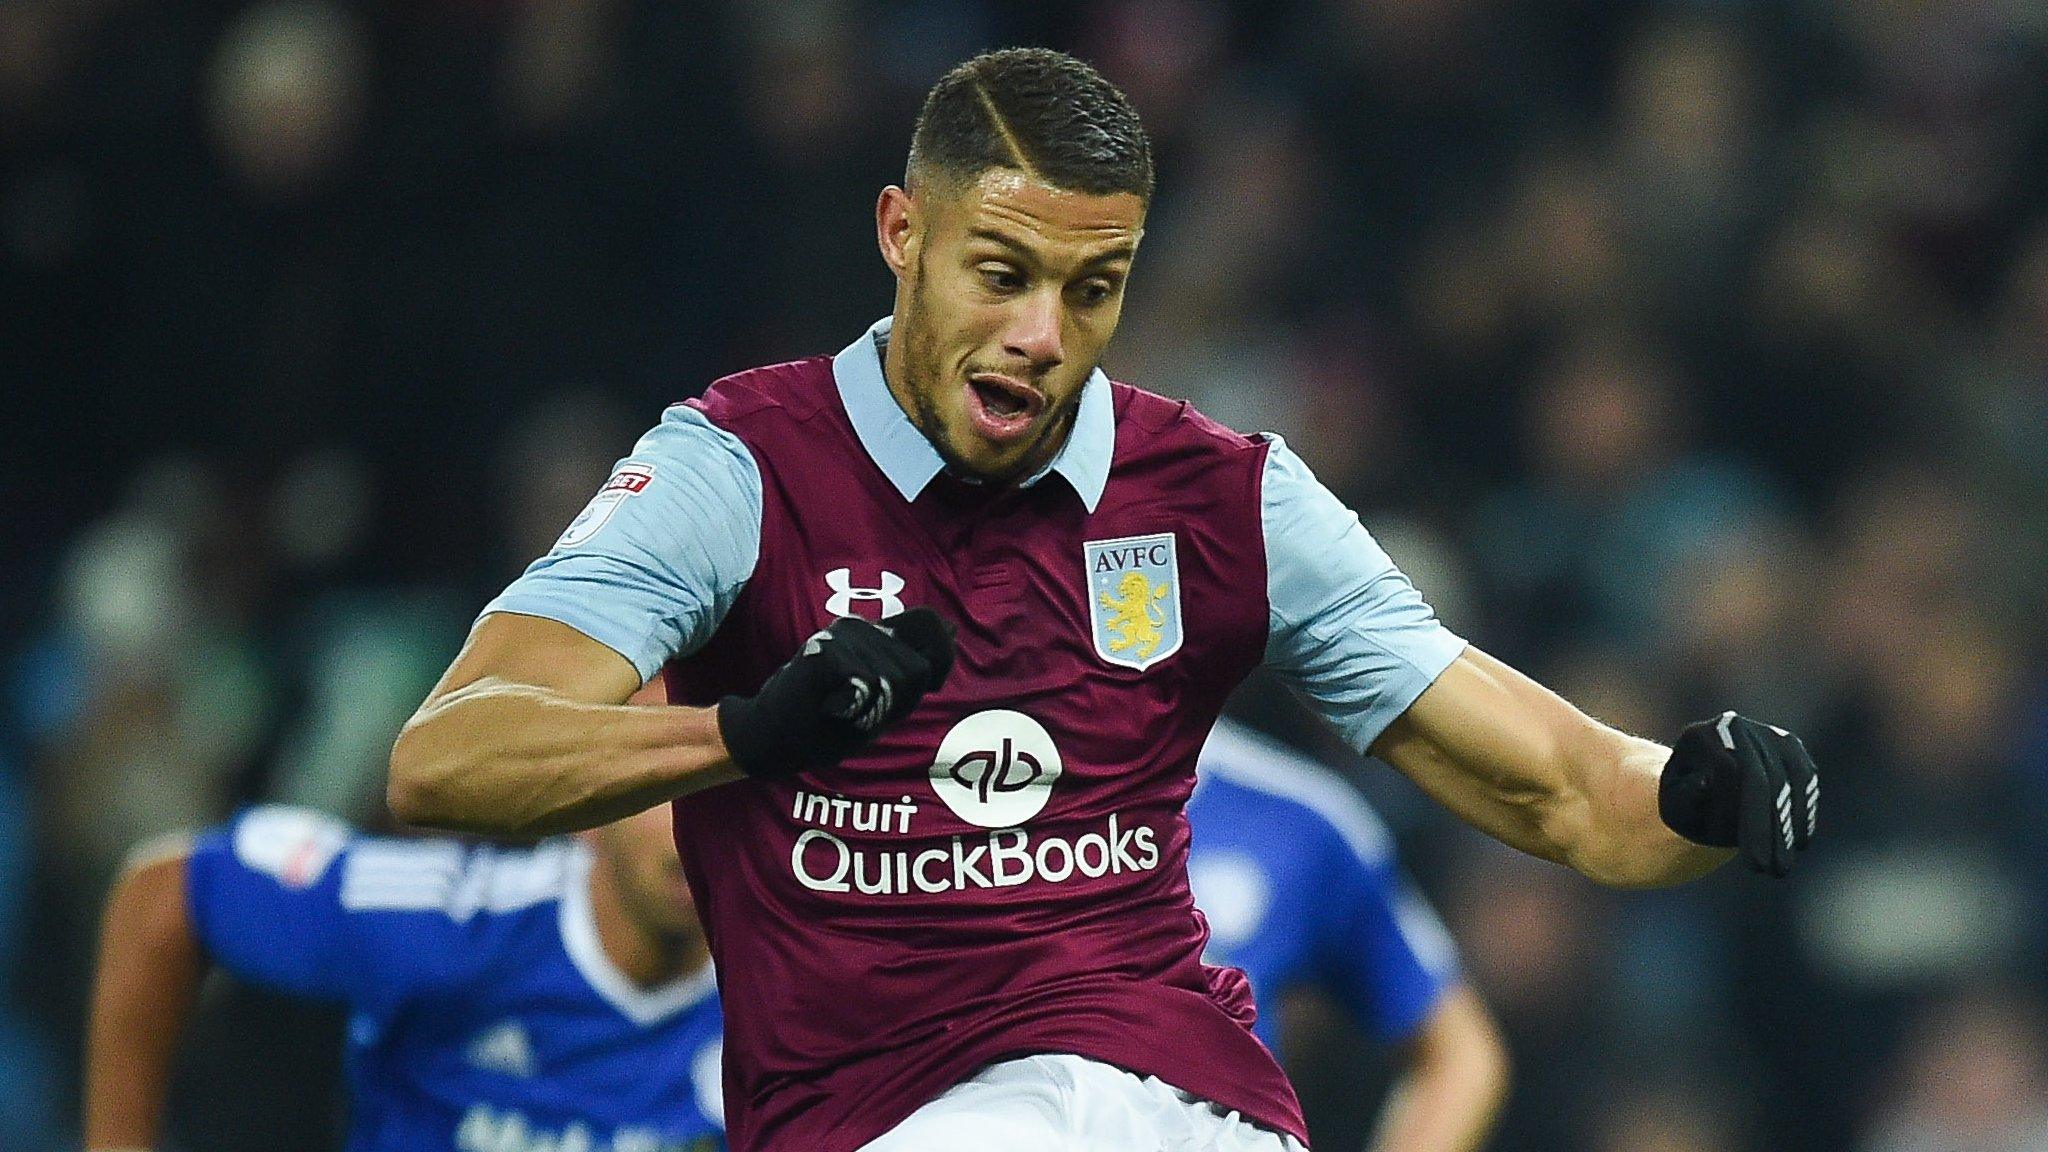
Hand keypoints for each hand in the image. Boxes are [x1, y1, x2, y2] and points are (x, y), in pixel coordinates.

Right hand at [716, 609, 956, 777]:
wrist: (769, 736)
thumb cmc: (825, 720)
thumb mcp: (878, 695)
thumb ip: (911, 663)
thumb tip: (952, 629)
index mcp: (871, 633)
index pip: (927, 627)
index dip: (937, 658)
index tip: (918, 687)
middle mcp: (855, 626)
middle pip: (916, 670)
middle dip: (898, 703)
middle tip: (859, 712)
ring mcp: (838, 638)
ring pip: (895, 681)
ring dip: (875, 711)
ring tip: (843, 711)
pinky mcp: (824, 653)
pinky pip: (870, 688)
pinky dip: (855, 711)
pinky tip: (831, 710)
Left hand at [1658, 711, 1817, 876]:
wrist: (1701, 777)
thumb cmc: (1683, 799)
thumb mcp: (1673, 803)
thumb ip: (1684, 797)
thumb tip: (1704, 785)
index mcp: (1699, 736)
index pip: (1728, 772)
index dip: (1742, 818)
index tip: (1748, 858)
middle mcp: (1735, 727)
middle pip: (1762, 778)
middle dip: (1768, 829)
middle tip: (1769, 871)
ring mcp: (1765, 732)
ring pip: (1789, 779)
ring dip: (1790, 825)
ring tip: (1783, 865)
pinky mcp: (1789, 745)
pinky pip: (1805, 778)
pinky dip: (1804, 809)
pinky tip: (1800, 840)